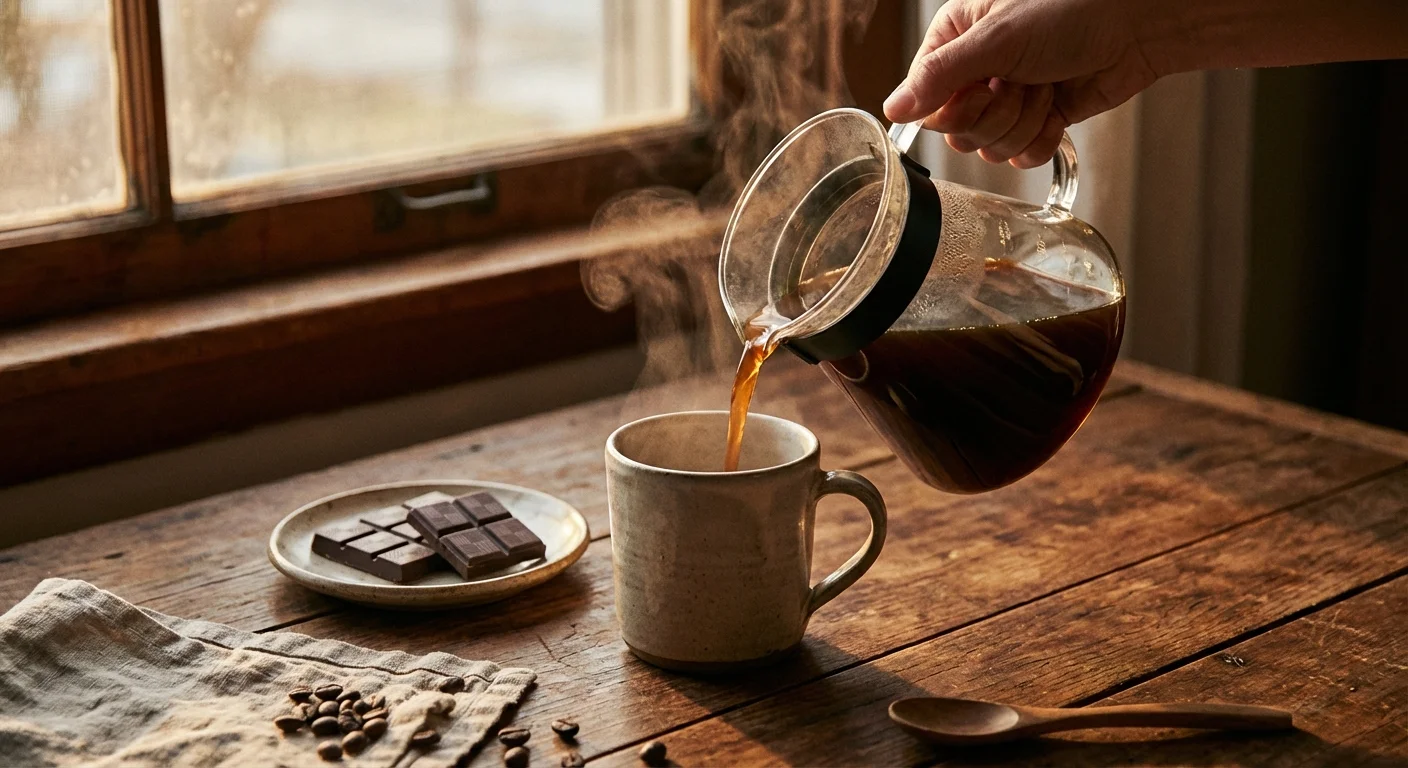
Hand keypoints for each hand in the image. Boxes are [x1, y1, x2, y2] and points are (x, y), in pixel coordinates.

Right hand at [884, 0, 1177, 167]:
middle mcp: (976, 72)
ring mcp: (1007, 99)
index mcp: (954, 41)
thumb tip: (893, 110)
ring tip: (1047, 87)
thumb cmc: (1071, 10)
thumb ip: (940, 77)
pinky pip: (1019, 157)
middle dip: (997, 115)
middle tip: (1021, 83)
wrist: (1137, 24)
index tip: (986, 86)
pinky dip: (1042, 140)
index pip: (927, 103)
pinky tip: (1057, 111)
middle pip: (958, 132)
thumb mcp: (996, 40)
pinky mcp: (1037, 120)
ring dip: (1025, 123)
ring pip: (990, 148)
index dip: (956, 108)